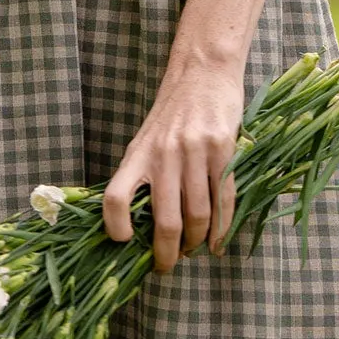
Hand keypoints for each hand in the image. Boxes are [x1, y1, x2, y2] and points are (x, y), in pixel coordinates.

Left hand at [103, 61, 244, 273]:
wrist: (202, 71)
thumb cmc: (173, 111)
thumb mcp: (147, 139)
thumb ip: (142, 174)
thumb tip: (137, 225)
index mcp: (138, 153)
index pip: (115, 196)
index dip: (115, 225)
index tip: (123, 243)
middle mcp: (163, 154)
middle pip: (164, 220)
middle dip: (166, 253)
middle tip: (167, 266)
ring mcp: (194, 151)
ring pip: (197, 215)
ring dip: (196, 243)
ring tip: (194, 251)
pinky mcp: (222, 149)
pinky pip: (223, 199)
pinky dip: (222, 228)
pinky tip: (217, 242)